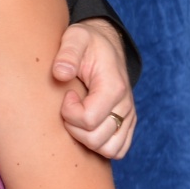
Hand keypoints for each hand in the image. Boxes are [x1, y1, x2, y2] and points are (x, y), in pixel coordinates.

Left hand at [53, 18, 135, 158]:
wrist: (106, 44)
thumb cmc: (87, 42)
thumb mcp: (75, 38)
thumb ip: (67, 53)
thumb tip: (60, 74)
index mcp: (113, 87)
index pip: (88, 119)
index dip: (69, 112)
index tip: (67, 94)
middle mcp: (126, 105)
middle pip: (96, 139)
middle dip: (73, 127)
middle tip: (68, 106)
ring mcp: (129, 117)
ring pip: (109, 150)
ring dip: (86, 140)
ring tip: (77, 118)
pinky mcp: (127, 124)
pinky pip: (117, 150)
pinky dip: (100, 146)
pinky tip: (86, 128)